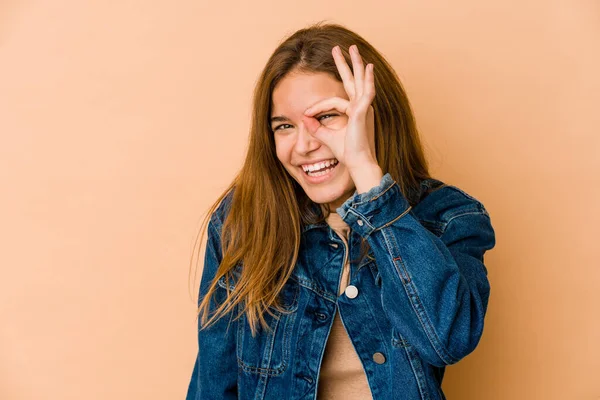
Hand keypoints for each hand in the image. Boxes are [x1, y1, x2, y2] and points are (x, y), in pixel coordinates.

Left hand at [302, 44, 376, 170]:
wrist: (356, 162)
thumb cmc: (346, 152)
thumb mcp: (326, 136)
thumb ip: (315, 127)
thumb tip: (303, 118)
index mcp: (354, 112)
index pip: (334, 101)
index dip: (318, 106)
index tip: (306, 114)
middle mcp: (361, 107)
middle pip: (353, 80)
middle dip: (346, 64)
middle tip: (340, 48)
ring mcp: (364, 108)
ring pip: (360, 81)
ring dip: (356, 64)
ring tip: (353, 48)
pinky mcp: (363, 111)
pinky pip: (364, 93)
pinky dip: (368, 80)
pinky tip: (368, 68)